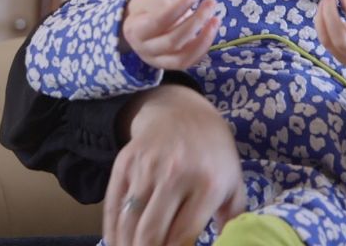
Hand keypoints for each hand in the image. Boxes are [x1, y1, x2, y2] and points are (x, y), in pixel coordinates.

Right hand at [104, 84, 246, 245]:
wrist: (184, 113)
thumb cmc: (213, 155)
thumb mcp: (233, 183)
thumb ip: (232, 219)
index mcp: (207, 184)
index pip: (183, 236)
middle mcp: (175, 175)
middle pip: (151, 233)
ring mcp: (147, 168)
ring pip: (128, 223)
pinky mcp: (125, 164)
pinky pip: (113, 206)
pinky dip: (112, 232)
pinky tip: (118, 244)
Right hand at [121, 0, 218, 69]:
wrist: (142, 23)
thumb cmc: (151, 6)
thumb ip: (171, 6)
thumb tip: (193, 15)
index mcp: (135, 30)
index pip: (158, 21)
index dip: (179, 8)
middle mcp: (145, 49)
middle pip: (172, 41)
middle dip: (195, 21)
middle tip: (210, 2)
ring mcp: (158, 61)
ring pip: (182, 57)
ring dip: (203, 38)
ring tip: (216, 19)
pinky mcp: (171, 65)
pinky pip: (189, 61)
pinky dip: (203, 47)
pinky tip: (212, 30)